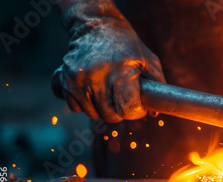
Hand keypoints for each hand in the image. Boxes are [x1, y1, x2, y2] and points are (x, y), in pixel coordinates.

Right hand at [51, 0, 164, 122]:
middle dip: (119, 112)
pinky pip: (76, 107)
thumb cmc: (127, 44)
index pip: (127, 108)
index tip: (137, 105)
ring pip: (93, 114)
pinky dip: (85, 104)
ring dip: (102, 109)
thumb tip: (155, 112)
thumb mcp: (148, 59)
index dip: (135, 112)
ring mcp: (79, 79)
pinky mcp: (66, 80)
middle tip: (123, 99)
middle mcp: (98, 76)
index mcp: (121, 71)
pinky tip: (93, 91)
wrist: (96, 25)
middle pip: (110, 116)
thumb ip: (157, 84)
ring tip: (108, 93)